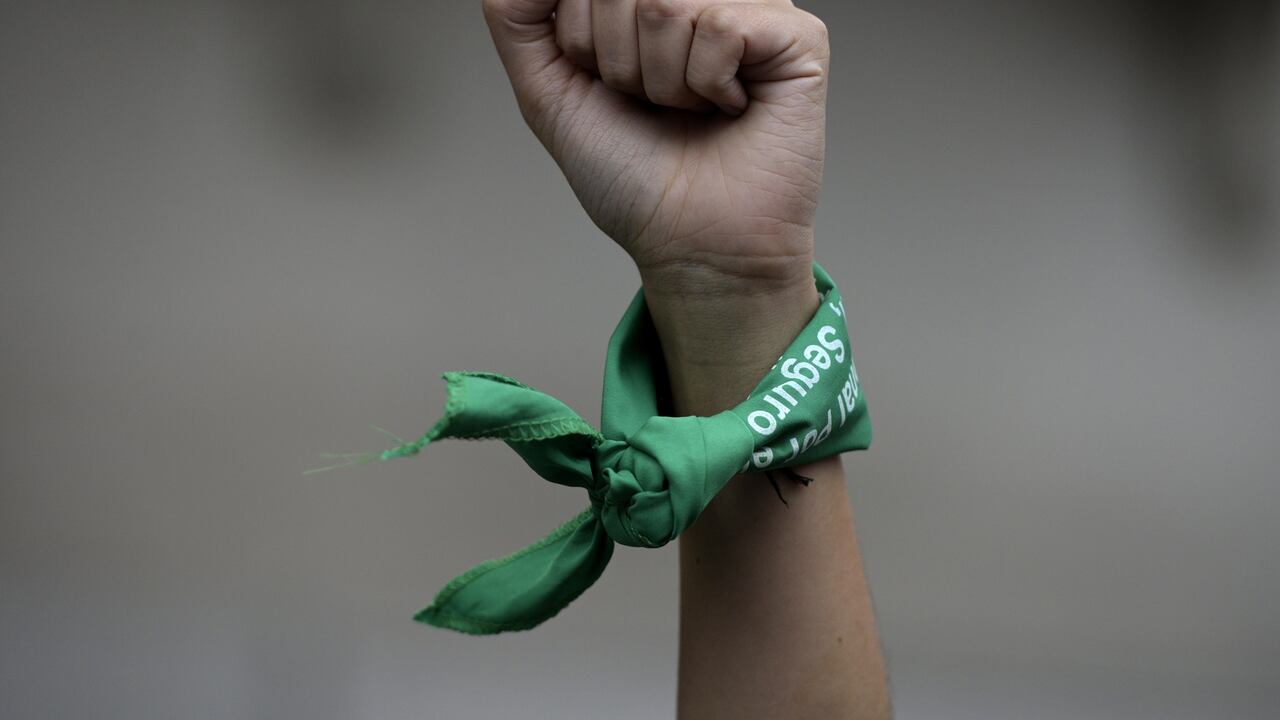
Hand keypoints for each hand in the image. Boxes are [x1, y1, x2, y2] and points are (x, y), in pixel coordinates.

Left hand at [482, 0, 829, 294]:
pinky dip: (706, 84)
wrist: (693, 245)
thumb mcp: (549, 90)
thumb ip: (517, 15)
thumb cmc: (633, 177)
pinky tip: (729, 108)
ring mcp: (753, 8)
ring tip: (690, 109)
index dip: (580, 39)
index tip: (609, 85)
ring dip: (662, 81)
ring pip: (666, 3)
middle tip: (653, 104)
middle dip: (616, 62)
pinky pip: (719, 25)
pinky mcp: (798, 37)